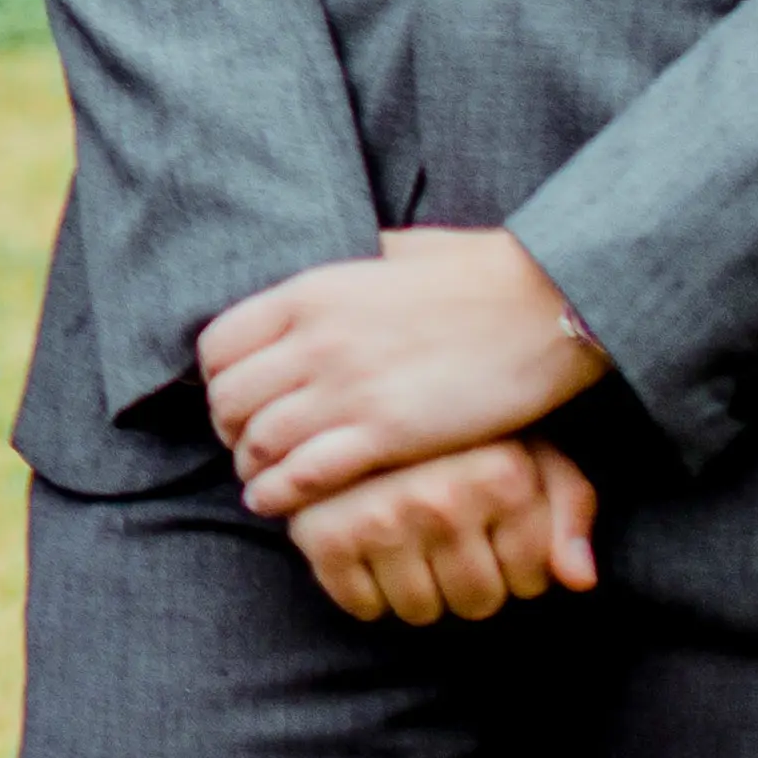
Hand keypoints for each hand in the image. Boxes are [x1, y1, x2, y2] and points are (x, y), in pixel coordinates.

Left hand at [205, 224, 612, 513]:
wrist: (542, 303)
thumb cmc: (475, 275)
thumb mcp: (390, 254)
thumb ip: (349, 271)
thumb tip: (336, 274)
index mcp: (308, 292)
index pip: (218, 345)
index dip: (215, 381)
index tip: (232, 399)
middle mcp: (315, 339)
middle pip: (230, 397)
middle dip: (229, 429)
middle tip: (244, 446)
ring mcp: (349, 387)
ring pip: (261, 440)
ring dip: (251, 466)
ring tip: (258, 481)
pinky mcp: (389, 432)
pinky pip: (307, 472)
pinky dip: (279, 493)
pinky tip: (274, 503)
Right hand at [287, 433, 601, 623]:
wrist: (353, 389)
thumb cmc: (460, 431)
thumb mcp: (533, 454)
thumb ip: (570, 509)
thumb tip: (577, 580)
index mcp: (499, 475)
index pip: (531, 581)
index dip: (519, 569)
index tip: (495, 534)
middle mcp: (440, 498)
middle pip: (477, 602)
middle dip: (470, 584)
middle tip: (450, 543)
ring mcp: (378, 516)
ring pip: (420, 609)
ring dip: (418, 591)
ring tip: (411, 547)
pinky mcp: (323, 532)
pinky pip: (360, 604)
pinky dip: (364, 593)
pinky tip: (368, 552)